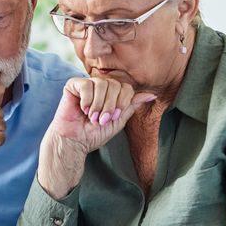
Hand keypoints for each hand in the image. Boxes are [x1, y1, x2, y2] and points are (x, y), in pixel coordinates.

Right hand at [37, 78, 155, 198]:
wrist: (74, 141)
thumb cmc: (93, 134)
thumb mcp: (118, 121)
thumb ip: (131, 106)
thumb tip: (152, 95)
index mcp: (111, 94)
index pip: (126, 88)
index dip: (122, 103)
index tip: (113, 118)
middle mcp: (100, 86)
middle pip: (115, 84)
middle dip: (110, 105)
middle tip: (102, 119)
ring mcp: (87, 84)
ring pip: (102, 84)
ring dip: (98, 105)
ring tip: (92, 117)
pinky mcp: (73, 85)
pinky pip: (87, 85)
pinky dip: (87, 100)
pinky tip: (82, 109)